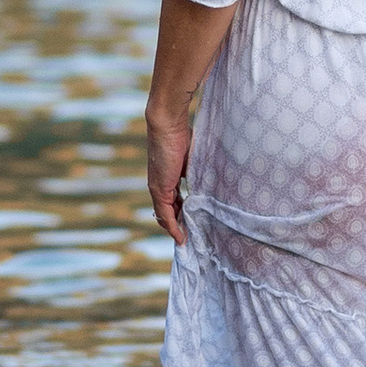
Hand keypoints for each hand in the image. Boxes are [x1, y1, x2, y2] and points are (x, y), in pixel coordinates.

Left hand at [146, 104, 194, 243]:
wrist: (167, 125)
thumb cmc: (181, 136)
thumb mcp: (191, 160)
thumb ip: (195, 173)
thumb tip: (208, 181)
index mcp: (167, 178)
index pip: (173, 202)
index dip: (180, 214)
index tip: (191, 224)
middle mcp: (159, 186)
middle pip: (168, 212)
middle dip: (179, 225)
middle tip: (192, 238)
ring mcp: (158, 188)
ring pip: (165, 216)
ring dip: (176, 229)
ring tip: (187, 241)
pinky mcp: (159, 189)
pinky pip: (165, 213)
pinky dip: (172, 227)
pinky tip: (181, 237)